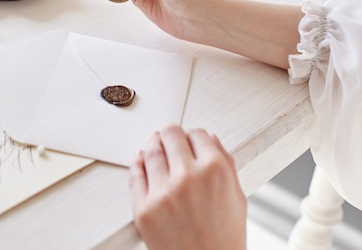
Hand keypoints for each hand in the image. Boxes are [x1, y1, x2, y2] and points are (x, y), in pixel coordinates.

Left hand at [129, 125, 246, 249]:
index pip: (197, 134)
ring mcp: (162, 192)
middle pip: (169, 135)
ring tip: (155, 147)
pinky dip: (137, 164)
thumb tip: (211, 140)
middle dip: (170, 135)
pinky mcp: (143, 208)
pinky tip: (141, 162)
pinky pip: (135, 174)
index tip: (189, 139)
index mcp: (215, 170)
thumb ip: (226, 164)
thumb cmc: (224, 241)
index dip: (193, 136)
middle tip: (168, 138)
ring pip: (150, 151)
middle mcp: (187, 176)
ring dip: (153, 145)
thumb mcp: (238, 199)